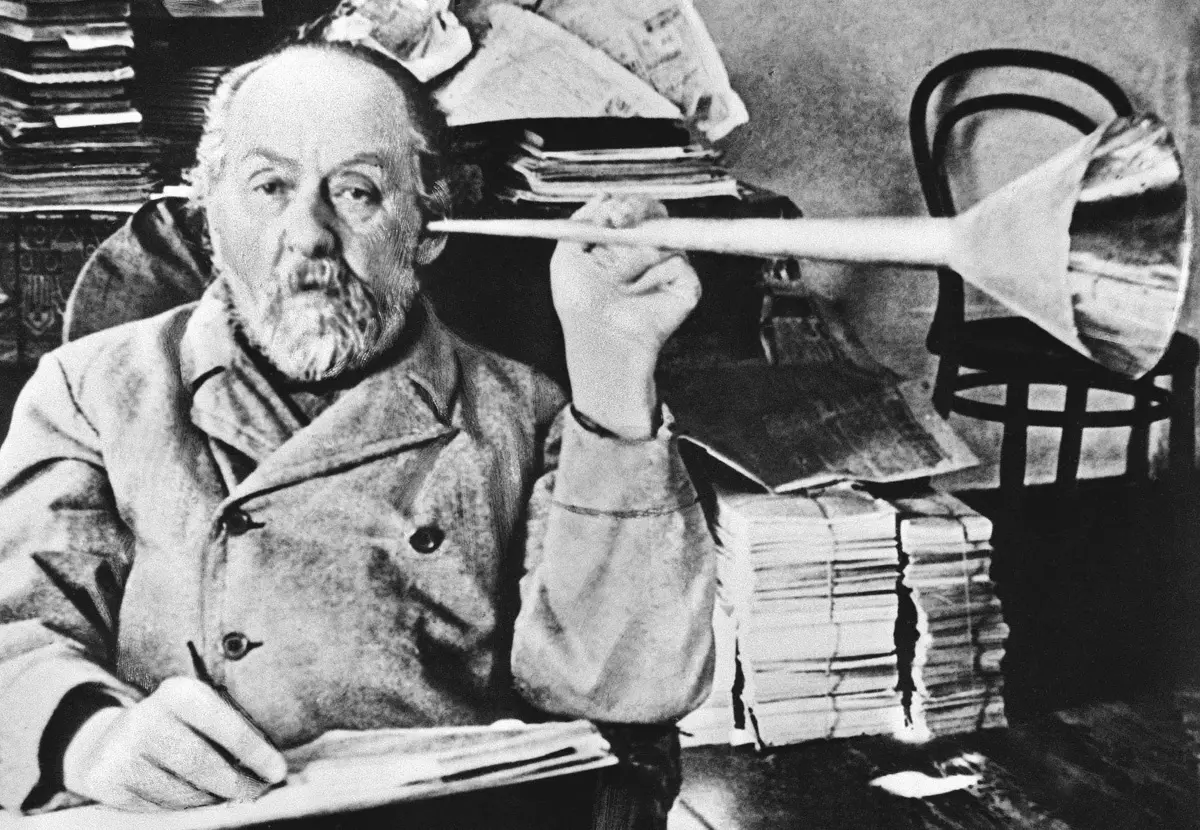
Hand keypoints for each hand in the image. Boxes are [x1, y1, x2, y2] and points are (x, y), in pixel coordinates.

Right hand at [62, 677, 286, 810]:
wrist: (105, 741)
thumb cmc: (174, 727)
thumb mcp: (199, 713)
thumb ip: (232, 733)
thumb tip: (272, 769)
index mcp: (178, 693)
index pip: (226, 727)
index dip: (256, 753)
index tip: (278, 772)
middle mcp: (146, 718)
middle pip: (203, 764)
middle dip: (237, 783)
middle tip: (256, 792)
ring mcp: (122, 752)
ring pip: (181, 792)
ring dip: (209, 799)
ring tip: (223, 793)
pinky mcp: (106, 782)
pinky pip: (157, 808)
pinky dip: (181, 808)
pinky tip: (191, 798)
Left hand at [551, 195, 700, 438]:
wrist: (600, 338)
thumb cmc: (580, 306)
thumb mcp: (565, 258)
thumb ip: (581, 222)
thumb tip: (602, 197)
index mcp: (619, 243)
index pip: (632, 208)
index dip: (625, 204)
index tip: (612, 212)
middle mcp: (645, 251)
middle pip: (656, 212)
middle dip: (638, 210)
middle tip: (622, 220)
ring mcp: (667, 267)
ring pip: (665, 237)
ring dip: (637, 254)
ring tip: (620, 279)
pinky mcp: (686, 285)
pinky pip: (678, 264)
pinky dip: (655, 275)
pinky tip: (639, 292)